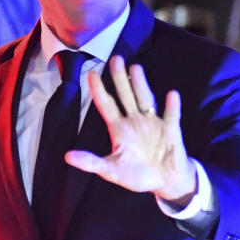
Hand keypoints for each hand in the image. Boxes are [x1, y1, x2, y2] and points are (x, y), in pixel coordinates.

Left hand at [65, 56, 196, 204]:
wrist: (165, 181)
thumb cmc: (137, 174)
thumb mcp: (111, 170)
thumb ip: (91, 163)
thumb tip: (67, 157)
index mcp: (119, 129)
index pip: (106, 105)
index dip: (99, 91)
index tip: (91, 74)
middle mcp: (134, 121)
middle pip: (125, 96)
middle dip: (120, 78)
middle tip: (115, 59)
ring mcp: (153, 124)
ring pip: (145, 99)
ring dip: (140, 85)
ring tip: (135, 68)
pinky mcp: (170, 131)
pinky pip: (171, 116)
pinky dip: (172, 107)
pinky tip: (171, 95)